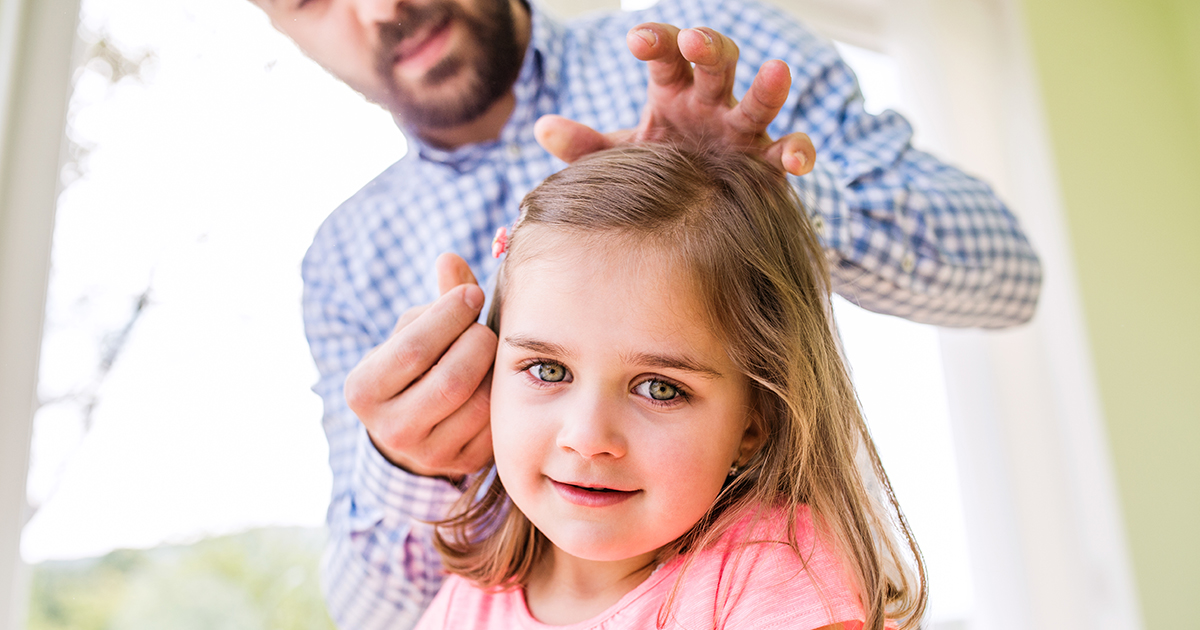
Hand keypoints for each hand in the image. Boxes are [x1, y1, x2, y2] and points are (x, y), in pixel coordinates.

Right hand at [343, 253, 496, 480]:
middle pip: (451, 380)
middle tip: (484, 326)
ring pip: (479, 405)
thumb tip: (450, 259)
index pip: (413, 349)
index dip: (449, 316)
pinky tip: (498, 377)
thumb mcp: (413, 332)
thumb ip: (436, 300)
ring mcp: (427, 454)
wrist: (410, 426)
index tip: (471, 295)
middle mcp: (390, 430)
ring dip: (494, 369)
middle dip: (477, 343)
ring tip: (491, 350)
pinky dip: (503, 395)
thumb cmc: (414, 364)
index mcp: (364, 390)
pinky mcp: (461, 465)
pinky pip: (496, 425)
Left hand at [535, 23, 814, 175]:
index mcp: (672, 93)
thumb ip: (583, 147)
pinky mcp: (767, 163)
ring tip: (775, 69)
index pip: (664, 56)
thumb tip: (542, 127)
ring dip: (767, 87)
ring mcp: (742, 132)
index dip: (655, 42)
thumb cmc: (656, 175)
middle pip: (715, 62)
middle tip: (692, 42)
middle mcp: (710, 104)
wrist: (688, 220)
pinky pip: (788, 151)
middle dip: (707, 47)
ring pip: (759, 100)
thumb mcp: (620, 160)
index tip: (636, 41)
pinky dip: (798, 152)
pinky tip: (795, 160)